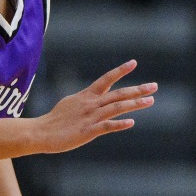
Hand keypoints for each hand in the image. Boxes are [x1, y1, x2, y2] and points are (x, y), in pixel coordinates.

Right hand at [33, 61, 152, 153]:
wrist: (40, 132)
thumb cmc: (56, 120)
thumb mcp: (72, 103)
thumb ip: (87, 100)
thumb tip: (96, 97)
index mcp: (87, 96)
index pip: (106, 79)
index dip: (120, 70)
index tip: (134, 62)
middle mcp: (91, 104)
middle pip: (118, 94)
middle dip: (137, 89)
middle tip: (154, 86)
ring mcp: (90, 117)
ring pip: (116, 107)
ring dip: (134, 104)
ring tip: (151, 101)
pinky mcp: (88, 131)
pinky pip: (106, 126)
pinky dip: (119, 124)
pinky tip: (131, 122)